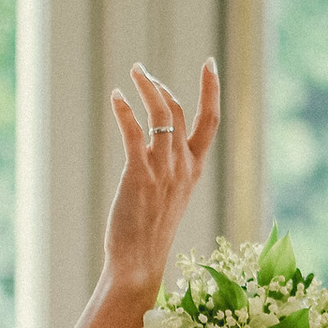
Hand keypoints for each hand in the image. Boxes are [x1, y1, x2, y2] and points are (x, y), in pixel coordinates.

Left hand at [104, 61, 219, 303]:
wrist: (139, 263)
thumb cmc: (148, 235)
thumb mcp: (167, 196)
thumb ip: (165, 169)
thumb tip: (150, 147)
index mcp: (193, 171)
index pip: (210, 121)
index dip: (211, 90)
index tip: (209, 63)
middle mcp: (182, 166)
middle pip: (179, 110)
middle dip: (162, 85)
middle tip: (142, 72)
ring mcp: (162, 170)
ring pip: (161, 115)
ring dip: (147, 88)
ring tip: (133, 73)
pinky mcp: (139, 175)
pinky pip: (134, 132)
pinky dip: (125, 110)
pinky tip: (116, 97)